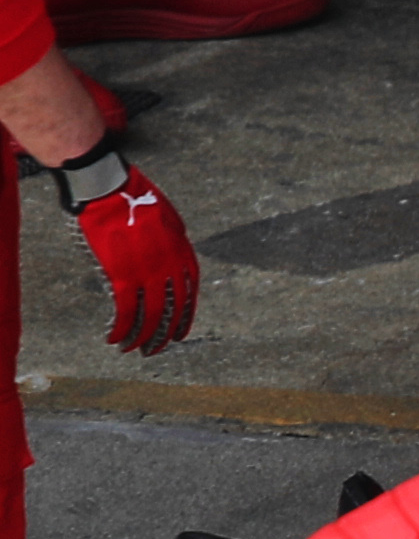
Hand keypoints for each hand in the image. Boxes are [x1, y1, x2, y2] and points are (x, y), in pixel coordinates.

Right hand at [51, 147, 195, 350]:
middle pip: (173, 310)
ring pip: (151, 316)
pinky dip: (120, 328)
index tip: (179, 333)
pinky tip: (113, 338)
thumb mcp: (167, 218)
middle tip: (156, 350)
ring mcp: (148, 273)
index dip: (185, 317)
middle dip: (165, 334)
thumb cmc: (134, 196)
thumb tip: (170, 257)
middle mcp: (170, 267)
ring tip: (134, 350)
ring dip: (142, 338)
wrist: (109, 188)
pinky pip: (125, 311)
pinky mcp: (122, 275)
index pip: (189, 295)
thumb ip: (172, 241)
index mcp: (183, 253)